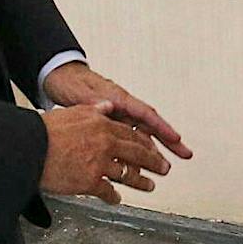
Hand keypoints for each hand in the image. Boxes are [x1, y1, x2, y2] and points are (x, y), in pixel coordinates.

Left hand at [39, 62, 191, 203]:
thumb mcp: (82, 94)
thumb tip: (107, 109)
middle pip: (150, 126)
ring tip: (164, 166)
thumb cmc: (70, 81)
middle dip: (169, 141)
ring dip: (152, 151)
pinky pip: (125, 140)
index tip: (175, 138)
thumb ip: (96, 104)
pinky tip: (136, 165)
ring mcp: (117, 116)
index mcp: (119, 99)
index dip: (162, 127)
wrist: (58, 77)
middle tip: (184, 154)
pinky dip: (132, 152)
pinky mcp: (109, 123)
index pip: (146, 114)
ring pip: (139, 135)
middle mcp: (122, 108)